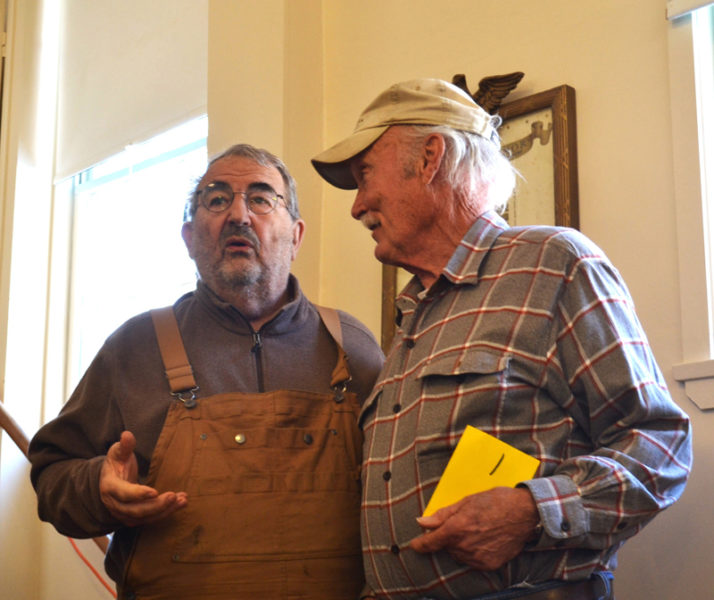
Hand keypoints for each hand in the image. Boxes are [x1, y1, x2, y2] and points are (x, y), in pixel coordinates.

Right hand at [99, 431, 186, 526]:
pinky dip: (166, 512)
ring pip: (145, 518)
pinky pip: (150, 519)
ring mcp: (124, 513)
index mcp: (109, 486)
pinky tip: (181, 503)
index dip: (138, 494)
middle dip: (156, 505)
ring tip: (182, 500)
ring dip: (165, 511)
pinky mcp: (134, 518)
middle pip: (135, 510)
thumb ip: (124, 446)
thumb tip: (127, 435)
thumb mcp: (118, 452)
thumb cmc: (116, 463)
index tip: (154, 492)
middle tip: (173, 496)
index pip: (123, 494)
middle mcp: (115, 504)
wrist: (111, 480)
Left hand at [409, 487, 538, 570]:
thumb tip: (421, 522)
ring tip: (477, 529)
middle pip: (446, 547)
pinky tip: (485, 539)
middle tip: (464, 523)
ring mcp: (478, 558)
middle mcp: (465, 546)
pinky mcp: (490, 564)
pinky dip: (474, 552)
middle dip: (449, 537)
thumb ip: (442, 515)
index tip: (414, 545)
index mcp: (456, 528)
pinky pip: (473, 561)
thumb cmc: (495, 501)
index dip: (420, 544)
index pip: (430, 542)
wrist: (525, 512)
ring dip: (461, 545)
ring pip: (459, 555)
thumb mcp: (466, 502)